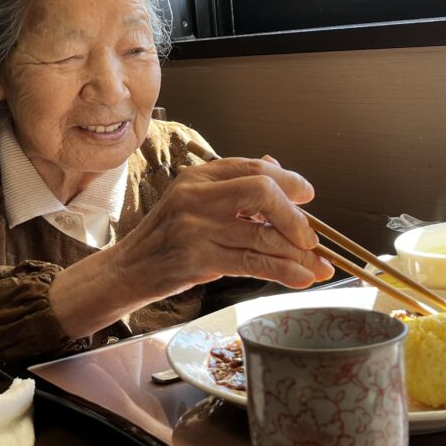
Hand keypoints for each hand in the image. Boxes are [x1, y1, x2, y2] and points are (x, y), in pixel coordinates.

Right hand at [110, 154, 334, 300]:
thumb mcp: (194, 203)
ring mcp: (195, 228)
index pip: (253, 168)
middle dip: (295, 216)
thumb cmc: (165, 238)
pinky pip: (251, 262)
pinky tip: (300, 277)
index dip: (288, 180)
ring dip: (297, 254)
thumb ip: (233, 187)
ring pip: (261, 235)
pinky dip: (282, 271)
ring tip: (318, 267)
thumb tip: (276, 167)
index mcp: (198, 177)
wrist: (126, 270)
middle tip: (311, 237)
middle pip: (262, 192)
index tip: (308, 196)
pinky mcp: (197, 259)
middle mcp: (196, 197)